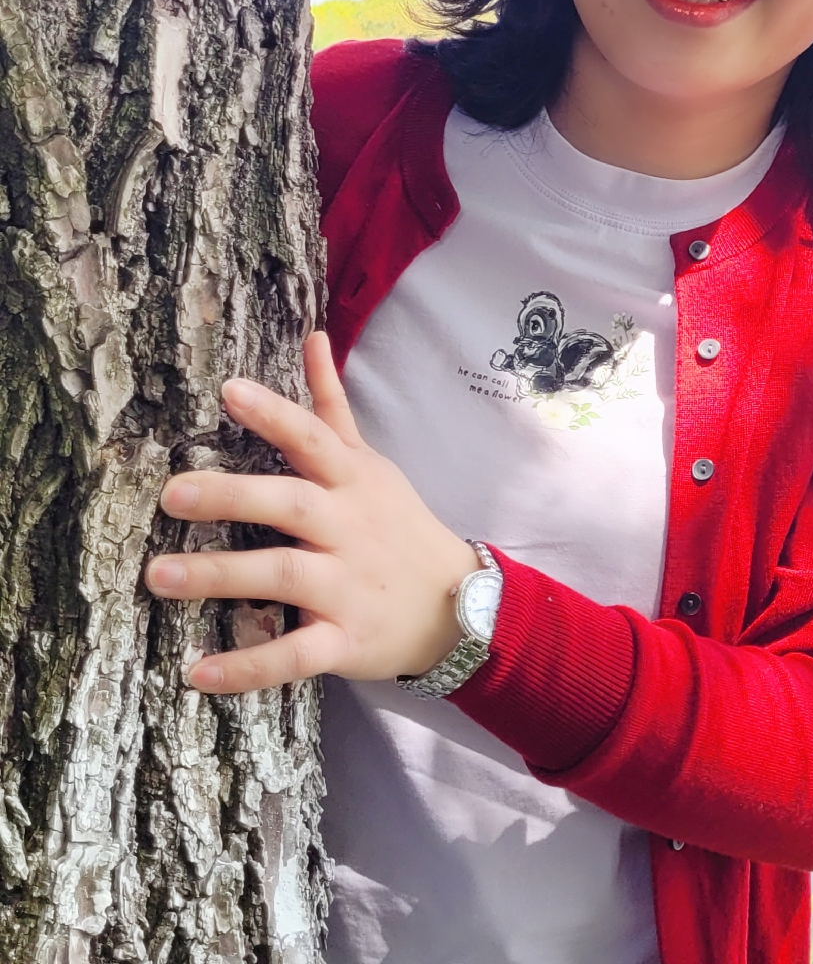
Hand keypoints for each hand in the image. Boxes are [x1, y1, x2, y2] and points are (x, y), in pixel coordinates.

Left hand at [146, 331, 480, 693]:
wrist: (456, 605)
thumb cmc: (397, 525)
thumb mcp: (370, 462)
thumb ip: (332, 405)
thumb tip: (313, 337)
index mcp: (354, 482)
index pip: (314, 438)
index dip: (275, 414)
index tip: (229, 390)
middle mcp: (350, 528)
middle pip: (292, 504)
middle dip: (234, 497)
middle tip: (173, 493)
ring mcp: (348, 585)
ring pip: (284, 575)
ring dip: (220, 576)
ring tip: (159, 576)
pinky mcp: (344, 640)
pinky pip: (294, 653)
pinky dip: (248, 666)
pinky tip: (198, 671)